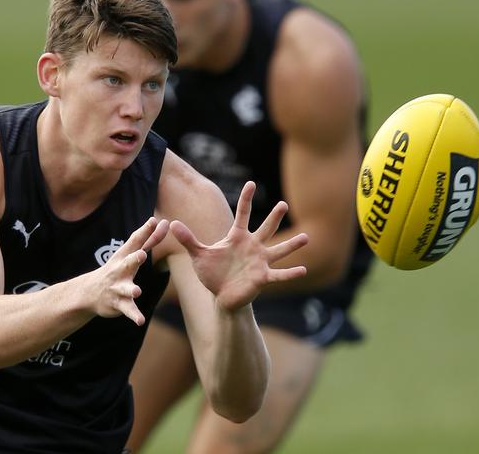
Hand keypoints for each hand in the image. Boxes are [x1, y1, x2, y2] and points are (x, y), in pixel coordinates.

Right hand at [85, 217, 168, 324]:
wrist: (90, 292)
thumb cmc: (116, 268)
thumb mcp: (129, 252)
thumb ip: (147, 238)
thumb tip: (161, 221)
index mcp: (124, 256)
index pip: (136, 242)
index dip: (145, 232)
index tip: (154, 221)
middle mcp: (120, 270)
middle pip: (129, 263)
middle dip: (135, 259)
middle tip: (142, 254)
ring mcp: (118, 287)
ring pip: (126, 289)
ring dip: (131, 290)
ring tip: (136, 292)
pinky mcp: (118, 303)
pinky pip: (128, 310)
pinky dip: (134, 315)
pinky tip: (140, 321)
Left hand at [170, 182, 307, 310]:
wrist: (222, 295)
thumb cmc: (213, 273)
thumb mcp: (199, 254)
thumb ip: (188, 239)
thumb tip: (172, 223)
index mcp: (237, 238)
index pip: (243, 214)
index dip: (246, 199)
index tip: (251, 183)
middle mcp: (252, 247)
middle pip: (265, 228)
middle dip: (274, 217)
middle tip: (284, 203)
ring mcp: (260, 262)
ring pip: (278, 250)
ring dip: (292, 245)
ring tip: (306, 237)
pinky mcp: (263, 278)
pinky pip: (279, 275)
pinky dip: (290, 272)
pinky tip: (303, 269)